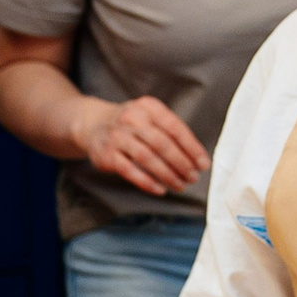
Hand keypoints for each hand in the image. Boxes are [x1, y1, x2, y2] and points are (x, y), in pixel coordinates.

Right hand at [75, 96, 209, 195]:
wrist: (93, 124)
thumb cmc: (132, 124)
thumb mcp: (150, 117)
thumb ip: (170, 132)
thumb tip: (197, 158)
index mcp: (148, 107)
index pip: (175, 128)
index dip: (192, 147)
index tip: (203, 164)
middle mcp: (131, 119)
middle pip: (162, 144)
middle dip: (181, 163)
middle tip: (193, 177)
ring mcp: (117, 136)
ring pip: (147, 158)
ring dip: (167, 174)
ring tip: (180, 185)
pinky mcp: (107, 154)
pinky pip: (130, 171)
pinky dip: (147, 182)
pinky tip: (160, 190)